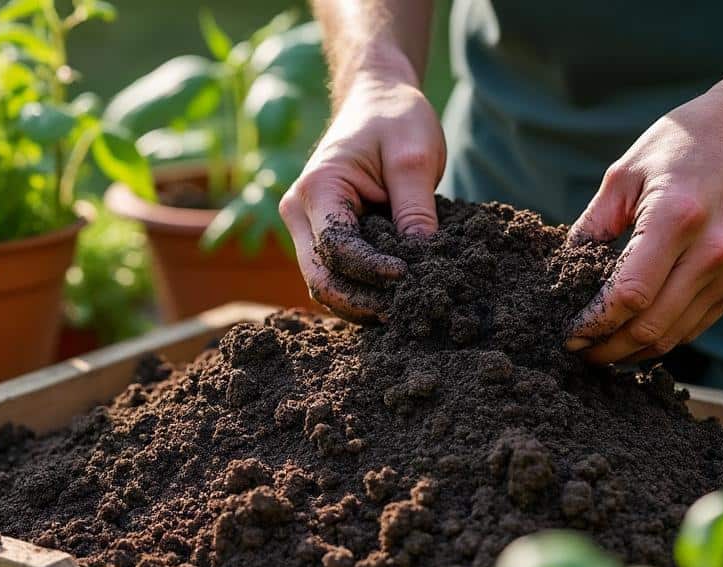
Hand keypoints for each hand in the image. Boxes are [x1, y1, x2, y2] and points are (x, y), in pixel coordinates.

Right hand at [279, 69, 445, 321]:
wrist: (377, 100)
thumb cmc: (395, 118)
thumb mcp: (414, 156)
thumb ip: (415, 209)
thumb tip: (423, 262)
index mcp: (317, 189)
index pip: (336, 248)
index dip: (371, 271)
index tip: (411, 276)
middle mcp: (299, 212)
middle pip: (321, 278)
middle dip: (361, 301)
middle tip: (406, 311)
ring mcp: (306, 227)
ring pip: (325, 283)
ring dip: (360, 302)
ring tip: (404, 309)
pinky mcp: (322, 235)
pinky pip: (336, 274)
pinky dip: (361, 290)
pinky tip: (393, 296)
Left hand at [565, 88, 722, 362]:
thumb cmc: (681, 146)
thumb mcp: (624, 173)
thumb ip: (592, 227)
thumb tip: (562, 274)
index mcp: (675, 218)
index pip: (629, 295)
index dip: (594, 323)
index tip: (568, 333)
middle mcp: (712, 251)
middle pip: (650, 326)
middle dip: (607, 349)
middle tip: (578, 351)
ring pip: (672, 335)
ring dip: (632, 351)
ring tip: (600, 350)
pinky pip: (694, 326)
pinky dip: (661, 337)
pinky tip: (634, 335)